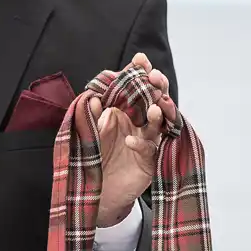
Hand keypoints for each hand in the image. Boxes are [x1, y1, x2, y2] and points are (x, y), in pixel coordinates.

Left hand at [82, 54, 173, 227]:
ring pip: (160, 125)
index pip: (137, 89)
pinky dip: (141, 145)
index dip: (140, 74)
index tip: (140, 59)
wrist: (96, 191)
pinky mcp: (149, 164)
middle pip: (156, 101)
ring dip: (159, 114)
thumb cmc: (95, 157)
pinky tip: (131, 140)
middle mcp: (142, 125)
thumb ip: (92, 115)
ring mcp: (148, 143)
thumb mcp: (90, 132)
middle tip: (154, 77)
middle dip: (157, 88)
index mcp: (129, 113)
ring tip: (157, 106)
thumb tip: (94, 98)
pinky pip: (149, 151)